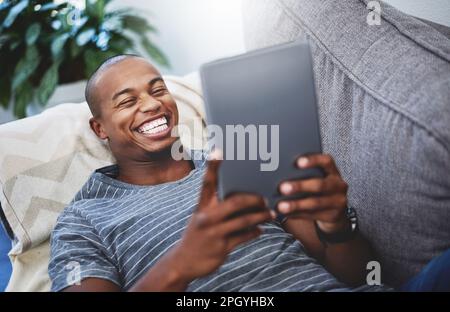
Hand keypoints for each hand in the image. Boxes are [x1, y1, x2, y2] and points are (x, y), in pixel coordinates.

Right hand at [171, 151, 274, 282]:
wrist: (183, 262)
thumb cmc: (197, 234)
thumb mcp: (201, 217)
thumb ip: (215, 206)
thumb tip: (240, 196)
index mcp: (201, 206)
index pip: (207, 183)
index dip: (212, 167)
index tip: (218, 151)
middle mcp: (206, 217)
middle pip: (235, 202)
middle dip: (254, 199)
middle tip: (265, 198)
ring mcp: (214, 233)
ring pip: (244, 220)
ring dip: (261, 216)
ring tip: (271, 214)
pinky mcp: (222, 247)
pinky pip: (244, 237)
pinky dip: (254, 232)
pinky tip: (261, 229)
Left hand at [277, 154, 348, 233]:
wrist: (335, 210)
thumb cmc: (318, 188)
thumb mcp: (317, 178)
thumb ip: (303, 173)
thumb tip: (278, 172)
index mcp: (333, 171)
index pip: (326, 162)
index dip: (313, 161)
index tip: (297, 162)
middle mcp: (338, 185)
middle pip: (319, 184)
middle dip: (299, 186)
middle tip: (282, 187)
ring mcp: (338, 201)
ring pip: (315, 203)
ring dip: (295, 204)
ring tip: (281, 206)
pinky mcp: (333, 216)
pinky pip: (312, 215)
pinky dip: (296, 214)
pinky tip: (285, 213)